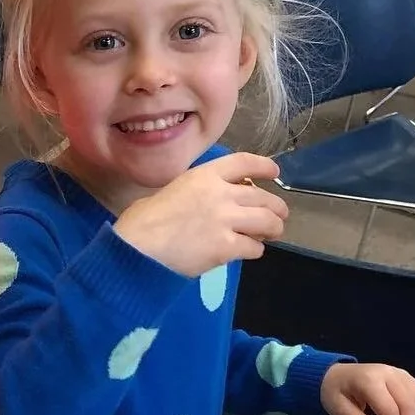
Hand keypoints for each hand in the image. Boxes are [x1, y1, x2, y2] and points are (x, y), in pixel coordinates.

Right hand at [112, 152, 287, 276]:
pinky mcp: (226, 247)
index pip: (245, 162)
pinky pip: (254, 248)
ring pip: (267, 222)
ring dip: (273, 229)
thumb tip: (210, 204)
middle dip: (276, 208)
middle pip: (264, 197)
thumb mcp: (171, 190)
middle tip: (277, 217)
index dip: (265, 167)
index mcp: (205, 175)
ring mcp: (226, 220)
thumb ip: (197, 192)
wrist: (137, 247)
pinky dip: (254, 250)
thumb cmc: (143, 220)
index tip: (274, 173)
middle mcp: (221, 194)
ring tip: (270, 235)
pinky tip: (246, 251)